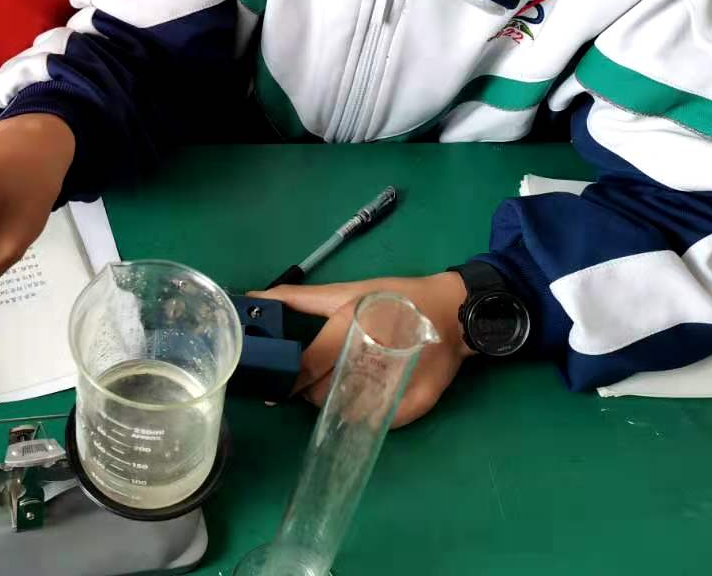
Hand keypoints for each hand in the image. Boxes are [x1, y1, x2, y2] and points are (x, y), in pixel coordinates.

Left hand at [253, 272, 470, 427]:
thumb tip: (257, 298)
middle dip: (311, 388)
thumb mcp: (349, 291)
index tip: (273, 385)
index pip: (309, 367)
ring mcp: (393, 390)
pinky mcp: (410, 409)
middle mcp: (372, 363)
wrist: (455, 314)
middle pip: (323, 393)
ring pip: (344, 410)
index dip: (286, 379)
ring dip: (335, 400)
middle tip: (317, 374)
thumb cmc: (398, 298)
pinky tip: (366, 392)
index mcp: (352, 329)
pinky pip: (370, 420)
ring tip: (344, 381)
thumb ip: (300, 299)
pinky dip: (360, 410)